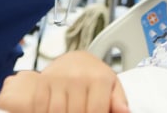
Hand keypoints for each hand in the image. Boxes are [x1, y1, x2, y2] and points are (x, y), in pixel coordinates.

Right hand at [0, 50, 129, 112]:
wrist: (74, 59)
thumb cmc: (95, 77)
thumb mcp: (111, 86)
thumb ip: (118, 100)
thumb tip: (125, 111)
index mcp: (99, 78)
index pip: (96, 111)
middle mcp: (78, 76)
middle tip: (79, 112)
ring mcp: (59, 77)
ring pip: (57, 112)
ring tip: (68, 111)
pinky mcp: (42, 80)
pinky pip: (40, 106)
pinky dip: (44, 111)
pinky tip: (53, 110)